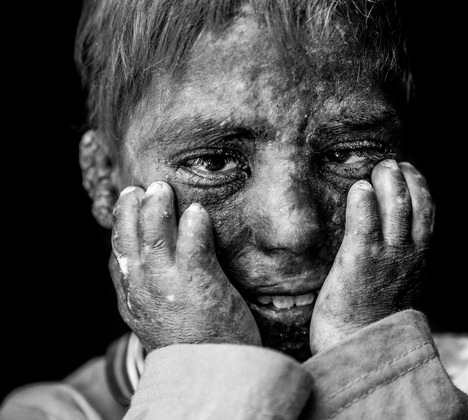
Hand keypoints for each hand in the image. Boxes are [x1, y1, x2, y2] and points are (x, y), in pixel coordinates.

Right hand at [109, 181, 260, 352]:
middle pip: (131, 238)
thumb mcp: (154, 320)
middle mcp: (144, 290)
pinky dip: (194, 225)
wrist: (211, 373)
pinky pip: (194, 246)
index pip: (119, 254)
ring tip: (163, 189)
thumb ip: (144, 292)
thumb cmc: (190, 344)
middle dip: (134, 208)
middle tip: (143, 188)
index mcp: (132, 299)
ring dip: (158, 208)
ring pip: (156, 236)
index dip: (121, 224)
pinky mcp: (200, 284)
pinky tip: (198, 211)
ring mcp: (170, 286)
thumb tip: (136, 266)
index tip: (128, 201)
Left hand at [310, 160, 433, 353]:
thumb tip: (394, 245)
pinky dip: (363, 200)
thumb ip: (402, 264)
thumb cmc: (375, 322)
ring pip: (395, 204)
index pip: (428, 212)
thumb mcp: (402, 289)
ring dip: (387, 180)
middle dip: (404, 176)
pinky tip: (357, 190)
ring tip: (376, 169)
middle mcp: (409, 254)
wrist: (363, 352)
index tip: (409, 171)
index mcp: (420, 259)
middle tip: (389, 164)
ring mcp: (386, 256)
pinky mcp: (359, 260)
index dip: (420, 186)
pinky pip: (364, 220)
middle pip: (414, 201)